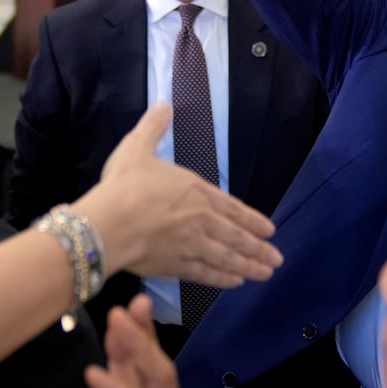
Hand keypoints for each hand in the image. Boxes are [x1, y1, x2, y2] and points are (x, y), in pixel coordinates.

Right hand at [81, 103, 281, 285]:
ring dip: (249, 266)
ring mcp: (191, 245)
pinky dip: (222, 279)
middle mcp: (200, 220)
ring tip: (266, 273)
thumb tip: (164, 104)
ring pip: (227, 258)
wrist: (109, 223)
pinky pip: (206, 274)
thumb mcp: (137, 148)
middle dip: (259, 248)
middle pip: (236, 237)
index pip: (232, 208)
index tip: (270, 230)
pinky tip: (235, 283)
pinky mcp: (176, 266)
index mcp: (196, 191)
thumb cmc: (124, 185)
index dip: (252, 220)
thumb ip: (153, 128)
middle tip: (276, 258)